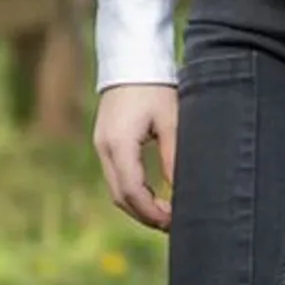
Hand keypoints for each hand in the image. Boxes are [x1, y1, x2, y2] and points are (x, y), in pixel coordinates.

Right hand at [93, 83, 177, 231]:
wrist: (132, 59)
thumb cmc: (155, 86)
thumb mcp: (172, 121)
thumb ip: (174, 157)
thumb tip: (182, 192)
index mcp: (119, 144)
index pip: (132, 192)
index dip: (152, 213)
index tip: (175, 222)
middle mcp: (104, 149)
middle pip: (120, 197)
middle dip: (145, 216)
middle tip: (173, 225)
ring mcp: (101, 146)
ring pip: (116, 189)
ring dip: (139, 206)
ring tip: (166, 215)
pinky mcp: (105, 143)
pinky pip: (116, 177)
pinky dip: (133, 191)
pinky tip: (154, 195)